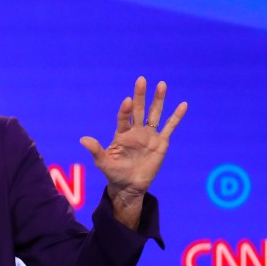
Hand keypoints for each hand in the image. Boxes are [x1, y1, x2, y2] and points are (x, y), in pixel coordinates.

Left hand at [79, 77, 186, 226]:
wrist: (130, 185)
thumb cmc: (114, 173)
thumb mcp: (103, 163)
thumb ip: (96, 151)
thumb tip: (82, 140)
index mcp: (121, 134)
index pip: (124, 118)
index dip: (125, 110)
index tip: (127, 100)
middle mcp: (135, 131)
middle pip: (139, 110)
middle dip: (140, 95)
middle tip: (141, 80)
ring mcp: (149, 135)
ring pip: (155, 114)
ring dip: (158, 100)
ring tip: (161, 84)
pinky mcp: (161, 143)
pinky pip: (170, 127)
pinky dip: (176, 116)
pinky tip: (183, 104)